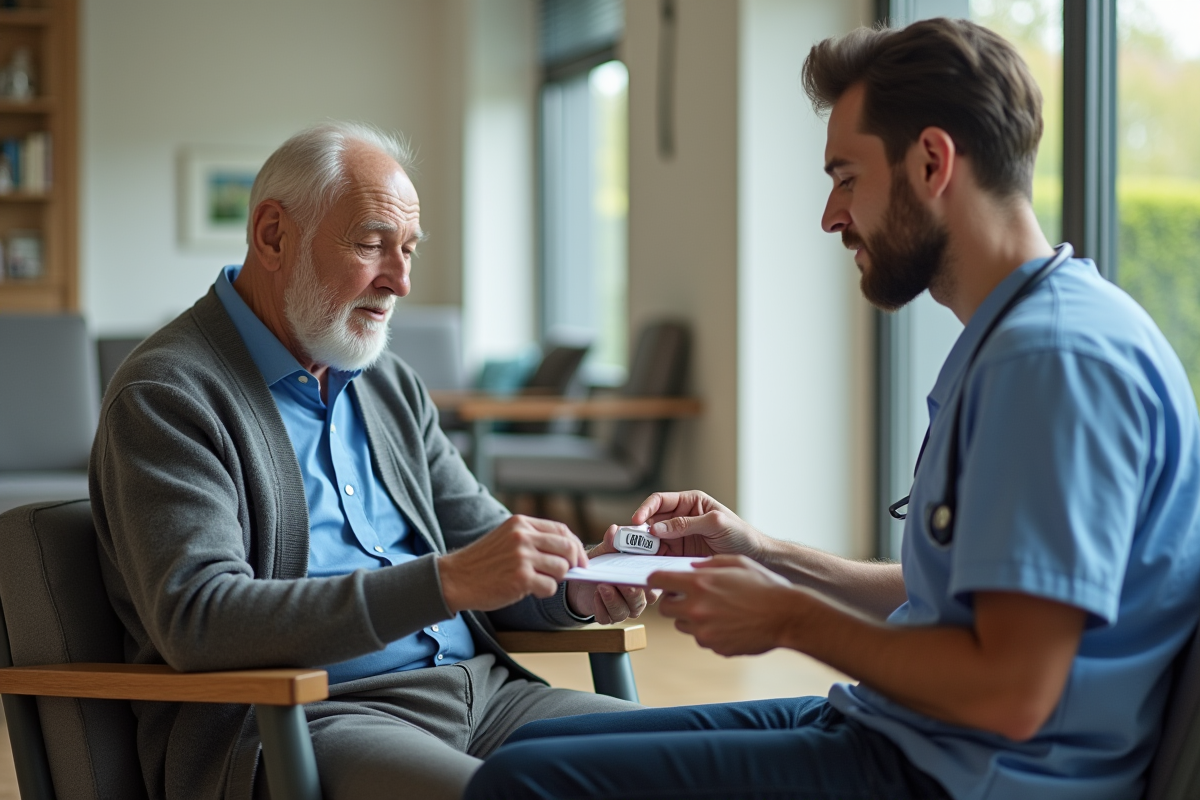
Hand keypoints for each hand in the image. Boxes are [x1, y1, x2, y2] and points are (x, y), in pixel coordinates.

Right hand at [438, 515, 587, 613]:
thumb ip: (532, 538)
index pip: (562, 530)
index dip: (575, 545)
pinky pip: (550, 586)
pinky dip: (545, 591)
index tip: (579, 558)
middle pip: (567, 547)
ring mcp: (522, 557)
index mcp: (520, 523)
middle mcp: (522, 536)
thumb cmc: (482, 562)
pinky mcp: (521, 578)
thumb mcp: (506, 537)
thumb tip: (567, 550)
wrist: (455, 578)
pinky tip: (530, 590)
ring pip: (561, 568)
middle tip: (569, 573)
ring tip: (539, 581)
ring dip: (556, 579)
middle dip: (574, 563)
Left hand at [566, 525, 662, 623]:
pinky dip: (601, 608)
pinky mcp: (609, 617)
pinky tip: (595, 597)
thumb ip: (612, 542)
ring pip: (625, 611)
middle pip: (642, 600)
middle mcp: (639, 597)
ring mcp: (625, 609)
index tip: (642, 572)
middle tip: (621, 582)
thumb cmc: (602, 564)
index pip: (656, 582)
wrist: (582, 581)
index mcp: (644, 579)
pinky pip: (608, 618)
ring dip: (614, 599)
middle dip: (631, 591)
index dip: (651, 579)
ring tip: (603, 586)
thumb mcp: (605, 551)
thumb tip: (614, 530)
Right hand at [632, 491, 764, 559]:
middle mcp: (681, 517)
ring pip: (653, 539)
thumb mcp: (715, 523)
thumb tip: (657, 528)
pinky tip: (649, 564)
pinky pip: (661, 554)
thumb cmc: (740, 534)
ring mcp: (679, 537)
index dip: (646, 509)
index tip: (637, 520)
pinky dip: (653, 559)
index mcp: (690, 502)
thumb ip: (687, 524)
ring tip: (636, 556)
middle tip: (631, 543)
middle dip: (641, 530)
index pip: (660, 501)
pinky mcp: (680, 554)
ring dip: (644, 546)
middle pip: (652, 521)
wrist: (755, 557)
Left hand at [649, 555, 802, 655]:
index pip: (658, 580)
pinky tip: (728, 623)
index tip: (659, 580)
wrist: (786, 616)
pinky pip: (701, 638)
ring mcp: (704, 631)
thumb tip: (690, 567)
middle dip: (672, 601)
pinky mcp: (714, 646)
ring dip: (690, 617)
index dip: (656, 579)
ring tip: (714, 609)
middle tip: (688, 597)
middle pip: (664, 608)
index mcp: (699, 584)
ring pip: (681, 625)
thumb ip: (708, 563)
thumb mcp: (736, 562)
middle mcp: (696, 608)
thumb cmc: (764, 585)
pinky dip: (708, 631)